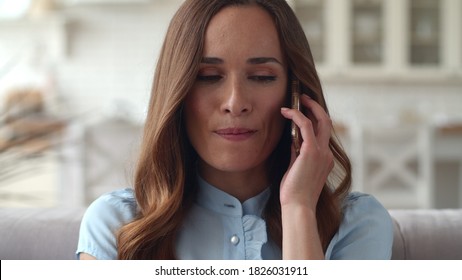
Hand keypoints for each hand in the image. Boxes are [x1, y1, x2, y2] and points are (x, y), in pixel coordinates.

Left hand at [280, 94, 333, 211]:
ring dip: (307, 107)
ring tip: (295, 101)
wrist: (298, 205)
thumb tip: (293, 140)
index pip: (324, 133)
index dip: (316, 119)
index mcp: (325, 158)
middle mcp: (327, 153)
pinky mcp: (311, 151)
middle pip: (327, 122)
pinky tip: (285, 112)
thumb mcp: (297, 169)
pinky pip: (306, 126)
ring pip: (320, 120)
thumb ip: (298, 154)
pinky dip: (297, 115)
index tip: (305, 111)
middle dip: (315, 107)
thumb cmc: (295, 191)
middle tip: (303, 99)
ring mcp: (321, 152)